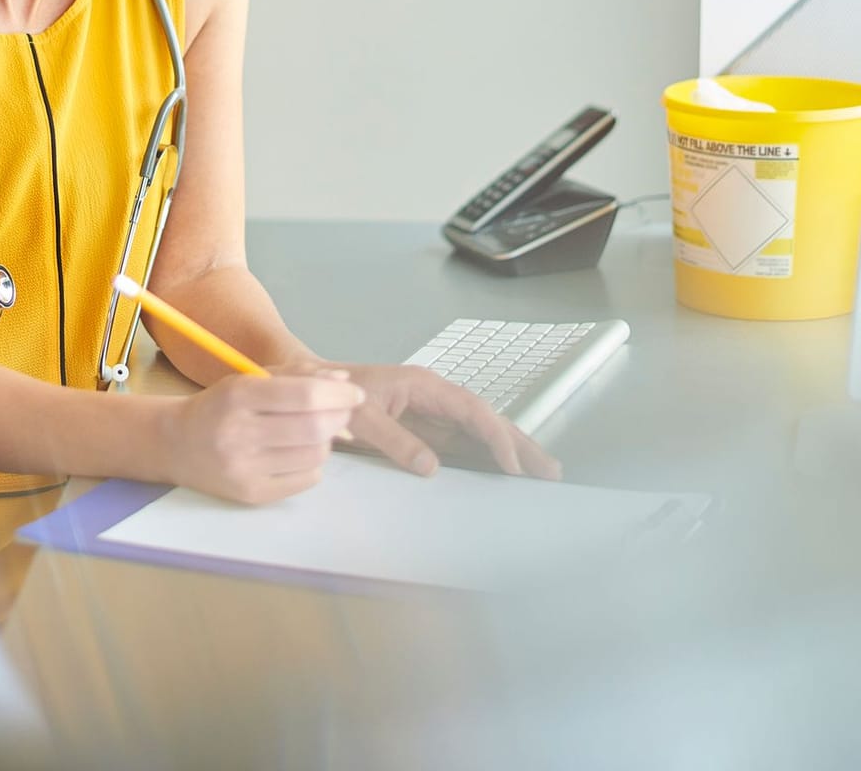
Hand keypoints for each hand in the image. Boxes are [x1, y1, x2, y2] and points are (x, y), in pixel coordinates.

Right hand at [162, 370, 364, 504]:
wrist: (175, 444)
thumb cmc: (220, 406)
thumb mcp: (250, 379)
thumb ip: (298, 375)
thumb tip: (345, 382)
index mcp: (238, 396)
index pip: (304, 395)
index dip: (339, 394)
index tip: (355, 393)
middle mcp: (238, 434)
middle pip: (314, 428)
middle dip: (339, 417)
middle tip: (342, 411)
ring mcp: (243, 469)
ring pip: (315, 455)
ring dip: (326, 441)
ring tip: (315, 431)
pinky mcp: (251, 495)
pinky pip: (306, 480)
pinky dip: (313, 464)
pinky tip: (298, 453)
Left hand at [332, 364, 561, 479]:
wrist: (309, 386)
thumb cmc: (331, 394)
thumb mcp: (360, 416)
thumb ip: (394, 440)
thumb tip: (431, 467)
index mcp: (424, 386)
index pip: (472, 412)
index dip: (495, 437)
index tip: (512, 464)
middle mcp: (434, 398)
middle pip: (488, 421)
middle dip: (520, 444)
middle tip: (550, 471)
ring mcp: (431, 414)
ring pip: (480, 434)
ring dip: (510, 453)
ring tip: (540, 474)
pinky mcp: (423, 430)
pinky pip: (462, 445)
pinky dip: (486, 459)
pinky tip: (503, 475)